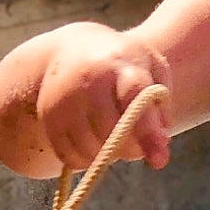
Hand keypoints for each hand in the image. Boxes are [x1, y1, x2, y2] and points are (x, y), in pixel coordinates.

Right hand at [35, 29, 172, 170]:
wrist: (74, 49)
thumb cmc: (124, 65)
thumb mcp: (152, 69)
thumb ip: (161, 106)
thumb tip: (159, 147)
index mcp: (121, 62)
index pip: (134, 96)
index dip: (147, 131)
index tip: (159, 159)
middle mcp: (89, 78)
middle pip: (112, 131)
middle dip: (131, 148)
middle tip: (137, 145)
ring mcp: (65, 97)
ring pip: (90, 148)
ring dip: (108, 155)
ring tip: (114, 138)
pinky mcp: (49, 116)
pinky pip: (69, 156)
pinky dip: (85, 160)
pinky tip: (94, 145)